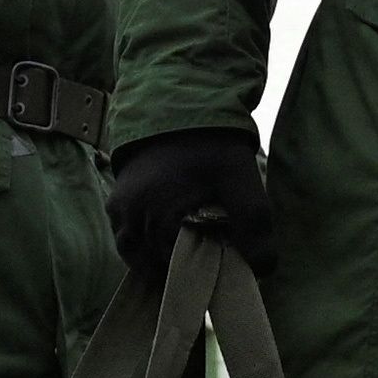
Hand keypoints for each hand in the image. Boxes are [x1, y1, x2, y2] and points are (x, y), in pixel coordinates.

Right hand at [105, 127, 275, 277]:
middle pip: (153, 264)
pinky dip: (143, 243)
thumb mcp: (242, 182)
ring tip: (185, 249)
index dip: (202, 269)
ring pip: (135, 254)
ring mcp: (119, 209)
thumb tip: (261, 270)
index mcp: (158, 215)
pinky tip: (167, 235)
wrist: (181, 108)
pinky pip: (124, 236)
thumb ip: (255, 226)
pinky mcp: (115, 201)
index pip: (177, 268)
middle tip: (207, 252)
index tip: (221, 259)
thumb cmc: (213, 146)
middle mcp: (131, 216)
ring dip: (158, 258)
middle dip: (179, 264)